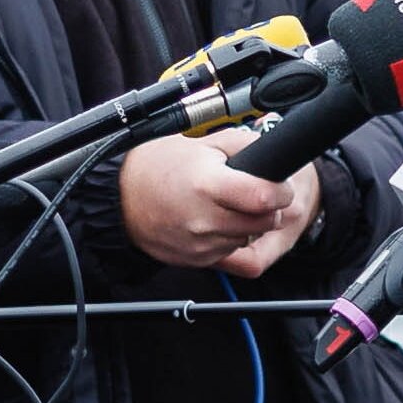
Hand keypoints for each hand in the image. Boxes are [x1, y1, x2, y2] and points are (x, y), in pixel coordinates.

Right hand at [119, 132, 314, 277]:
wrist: (121, 199)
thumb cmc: (158, 167)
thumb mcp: (202, 142)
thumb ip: (243, 144)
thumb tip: (272, 152)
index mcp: (208, 185)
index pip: (264, 197)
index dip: (280, 191)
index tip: (279, 186)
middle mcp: (205, 219)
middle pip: (264, 222)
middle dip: (270, 208)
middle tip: (257, 194)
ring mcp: (201, 243)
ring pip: (250, 238)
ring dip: (250, 224)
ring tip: (229, 205)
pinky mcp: (197, 260)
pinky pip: (231, 251)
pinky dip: (231, 237)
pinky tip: (215, 219)